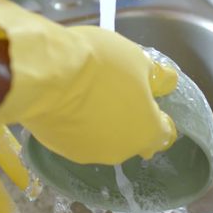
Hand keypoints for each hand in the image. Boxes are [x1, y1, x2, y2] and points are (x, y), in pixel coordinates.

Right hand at [0, 0, 178, 165]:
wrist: (45, 75)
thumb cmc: (100, 64)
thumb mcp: (137, 59)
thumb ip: (156, 76)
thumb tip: (167, 82)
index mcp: (146, 131)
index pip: (164, 134)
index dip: (160, 118)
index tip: (151, 102)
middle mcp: (121, 151)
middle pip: (133, 139)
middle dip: (130, 121)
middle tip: (119, 95)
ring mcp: (89, 153)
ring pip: (103, 139)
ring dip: (102, 123)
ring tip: (89, 96)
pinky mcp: (60, 149)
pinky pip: (77, 136)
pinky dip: (77, 124)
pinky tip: (68, 103)